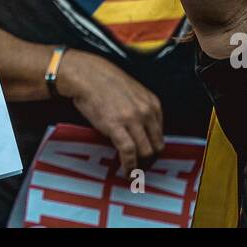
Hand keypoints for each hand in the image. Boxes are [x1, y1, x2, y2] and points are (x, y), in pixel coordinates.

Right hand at [57, 50, 163, 174]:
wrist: (85, 74)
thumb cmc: (103, 79)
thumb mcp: (132, 91)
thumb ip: (140, 109)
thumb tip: (141, 129)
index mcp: (152, 102)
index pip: (161, 133)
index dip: (154, 148)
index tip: (148, 156)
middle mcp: (146, 111)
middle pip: (156, 145)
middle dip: (150, 160)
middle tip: (141, 168)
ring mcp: (132, 119)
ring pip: (146, 151)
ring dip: (140, 166)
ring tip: (134, 173)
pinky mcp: (116, 126)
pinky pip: (129, 152)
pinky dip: (130, 166)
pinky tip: (127, 172)